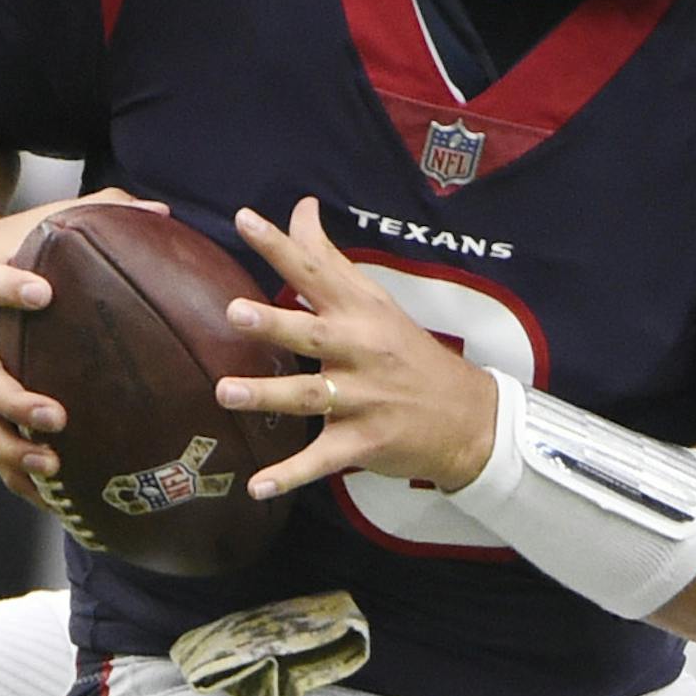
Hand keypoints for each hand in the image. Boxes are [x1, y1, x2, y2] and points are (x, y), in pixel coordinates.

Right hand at [0, 188, 168, 502]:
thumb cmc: (20, 242)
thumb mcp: (53, 218)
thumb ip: (106, 211)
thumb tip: (166, 214)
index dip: (8, 288)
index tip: (41, 293)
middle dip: (11, 397)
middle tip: (55, 416)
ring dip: (11, 446)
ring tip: (53, 466)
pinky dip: (16, 472)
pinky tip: (54, 499)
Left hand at [212, 198, 496, 498]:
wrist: (469, 417)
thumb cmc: (408, 354)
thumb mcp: (376, 303)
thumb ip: (329, 260)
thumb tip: (301, 208)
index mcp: (362, 314)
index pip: (316, 272)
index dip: (280, 246)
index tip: (245, 219)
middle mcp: (362, 352)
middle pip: (313, 335)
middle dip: (275, 325)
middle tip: (234, 312)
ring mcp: (365, 399)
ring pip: (311, 397)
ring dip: (269, 395)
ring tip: (225, 392)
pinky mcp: (365, 441)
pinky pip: (322, 460)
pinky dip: (291, 474)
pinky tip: (257, 487)